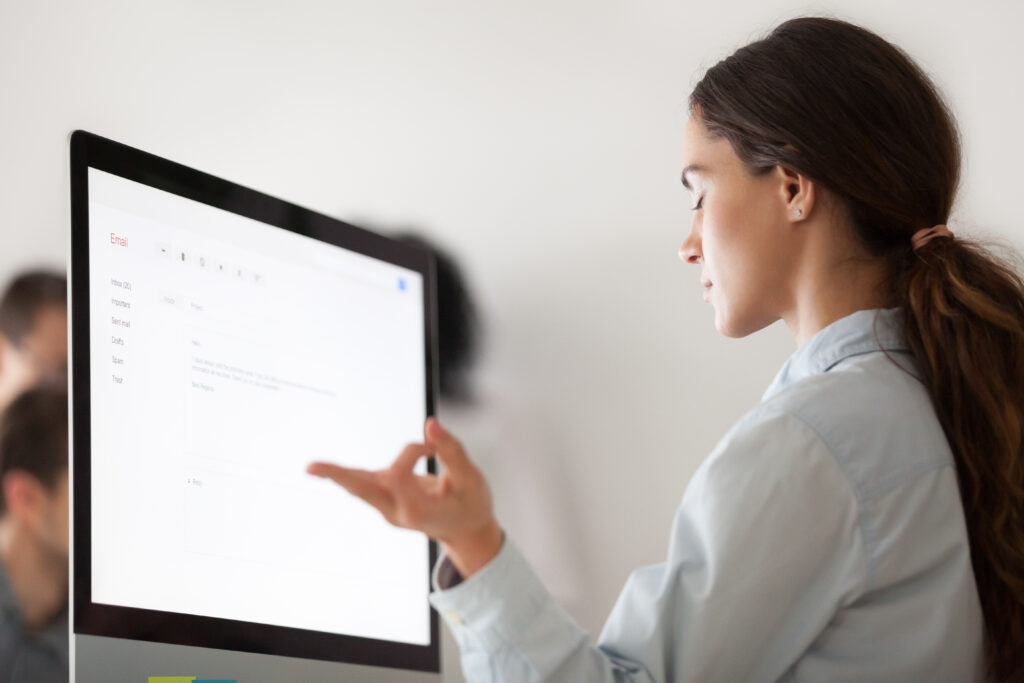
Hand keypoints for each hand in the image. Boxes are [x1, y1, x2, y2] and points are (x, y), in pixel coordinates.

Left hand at [307, 417, 502, 577]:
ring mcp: (388, 508)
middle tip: (310, 467)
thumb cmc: (471, 504)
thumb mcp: (471, 478)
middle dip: (339, 476)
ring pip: (358, 486)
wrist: (466, 531)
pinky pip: (363, 483)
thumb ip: (451, 450)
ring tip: (310, 467)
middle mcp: (396, 512)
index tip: (433, 449)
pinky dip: (348, 473)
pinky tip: (323, 470)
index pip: (399, 473)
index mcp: (417, 511)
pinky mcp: (385, 499)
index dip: (412, 453)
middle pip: (363, 490)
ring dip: (336, 474)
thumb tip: (430, 423)